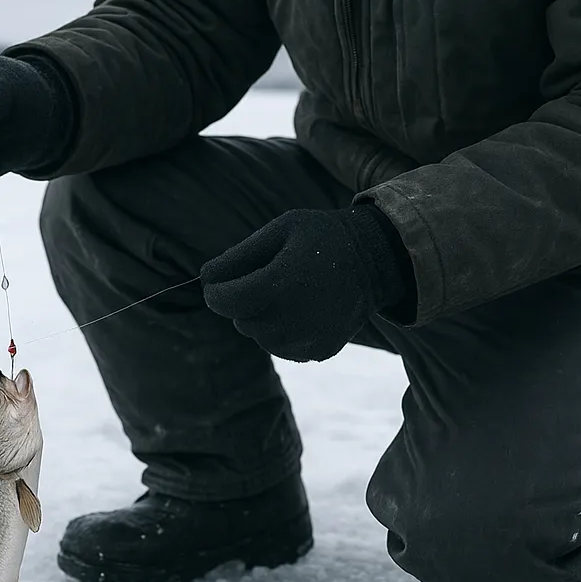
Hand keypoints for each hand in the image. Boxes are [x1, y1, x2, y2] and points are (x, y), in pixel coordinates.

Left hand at [200, 206, 410, 361]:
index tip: (215, 283)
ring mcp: (306, 339)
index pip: (224, 301)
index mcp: (280, 283)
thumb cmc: (321, 237)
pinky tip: (300, 309)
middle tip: (266, 279)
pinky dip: (281, 331)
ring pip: (258, 336)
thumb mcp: (279, 230)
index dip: (214, 292)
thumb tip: (205, 279)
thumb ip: (238, 256)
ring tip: (286, 293)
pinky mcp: (317, 351)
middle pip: (240, 320)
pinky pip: (280, 347)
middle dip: (243, 301)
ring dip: (260, 318)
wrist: (375, 261)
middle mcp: (292, 318)